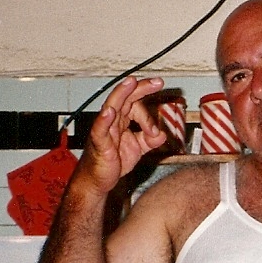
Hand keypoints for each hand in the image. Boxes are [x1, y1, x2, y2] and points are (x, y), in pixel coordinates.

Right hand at [77, 76, 168, 194]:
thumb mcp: (137, 149)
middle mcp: (112, 120)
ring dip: (122, 93)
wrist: (99, 181)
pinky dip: (104, 120)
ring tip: (131, 83)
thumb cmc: (113, 161)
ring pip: (111, 106)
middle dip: (141, 87)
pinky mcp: (99, 142)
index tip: (158, 125)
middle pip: (125, 97)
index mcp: (121, 119)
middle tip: (158, 82)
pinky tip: (110, 112)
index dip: (148, 111)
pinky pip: (100, 129)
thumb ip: (150, 140)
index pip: (136, 104)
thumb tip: (162, 134)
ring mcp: (104, 129)